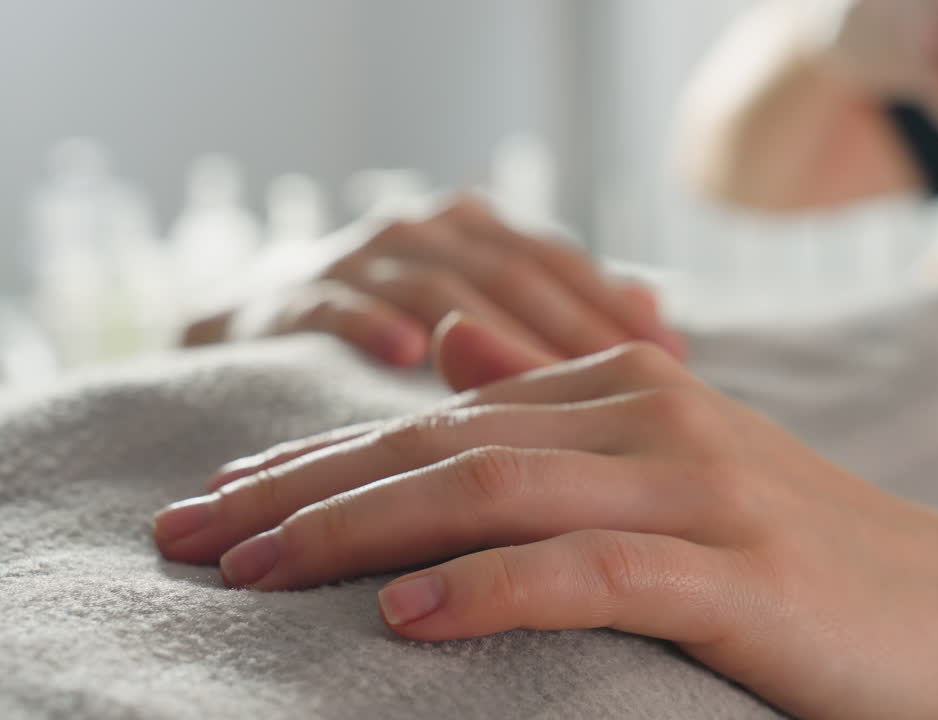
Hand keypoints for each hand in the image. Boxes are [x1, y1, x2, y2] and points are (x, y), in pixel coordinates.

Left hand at [156, 314, 937, 718]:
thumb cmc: (810, 553)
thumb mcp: (676, 463)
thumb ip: (561, 407)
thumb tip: (451, 345)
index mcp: (627, 386)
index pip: (440, 418)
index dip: (323, 456)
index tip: (226, 498)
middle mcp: (649, 415)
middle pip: (440, 445)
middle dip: (300, 488)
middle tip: (186, 533)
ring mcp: (692, 490)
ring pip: (491, 494)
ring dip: (354, 532)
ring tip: (247, 572)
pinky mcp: (730, 572)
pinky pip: (583, 572)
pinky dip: (483, 590)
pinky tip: (398, 619)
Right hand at [182, 196, 685, 370]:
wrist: (258, 324)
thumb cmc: (396, 328)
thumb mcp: (485, 315)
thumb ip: (561, 313)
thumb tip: (663, 319)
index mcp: (475, 233)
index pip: (558, 262)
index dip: (615, 305)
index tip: (680, 359)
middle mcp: (421, 232)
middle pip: (508, 271)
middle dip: (570, 324)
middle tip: (632, 378)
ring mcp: (352, 258)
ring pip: (435, 285)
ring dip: (485, 331)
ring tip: (540, 375)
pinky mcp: (284, 296)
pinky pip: (332, 302)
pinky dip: (369, 321)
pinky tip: (405, 353)